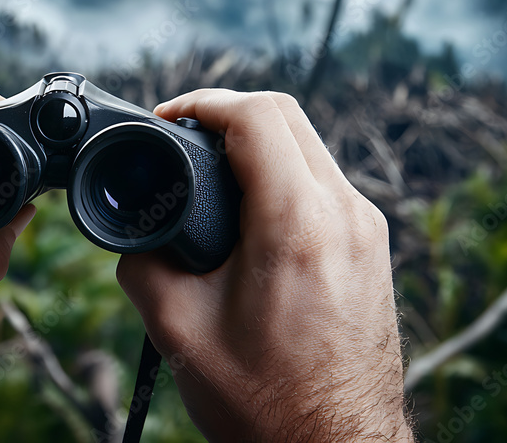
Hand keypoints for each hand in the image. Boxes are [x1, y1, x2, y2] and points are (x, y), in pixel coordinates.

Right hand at [117, 91, 411, 441]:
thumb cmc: (267, 403)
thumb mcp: (178, 329)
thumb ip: (141, 262)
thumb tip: (134, 231)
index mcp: (297, 226)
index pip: (255, 116)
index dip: (200, 103)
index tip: (168, 118)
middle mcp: (346, 215)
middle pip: (287, 115)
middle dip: (226, 113)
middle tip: (181, 136)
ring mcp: (368, 230)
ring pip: (310, 144)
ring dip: (258, 141)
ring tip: (209, 168)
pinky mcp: (372, 247)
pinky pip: (325, 181)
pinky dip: (283, 171)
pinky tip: (249, 204)